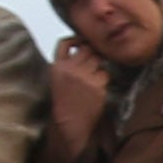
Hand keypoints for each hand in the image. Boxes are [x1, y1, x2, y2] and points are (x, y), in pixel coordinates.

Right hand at [46, 38, 112, 156]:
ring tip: (92, 80)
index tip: (82, 42)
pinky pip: (105, 74)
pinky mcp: (97, 85)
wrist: (69, 122)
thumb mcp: (58, 78)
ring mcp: (84, 76)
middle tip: (93, 64)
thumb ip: (67, 63)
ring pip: (98, 60)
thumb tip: (83, 47)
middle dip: (92, 54)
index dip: (76, 40)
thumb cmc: (65, 101)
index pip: (65, 43)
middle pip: (87, 49)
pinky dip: (103, 80)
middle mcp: (70, 69)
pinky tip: (95, 89)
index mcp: (58, 66)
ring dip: (98, 67)